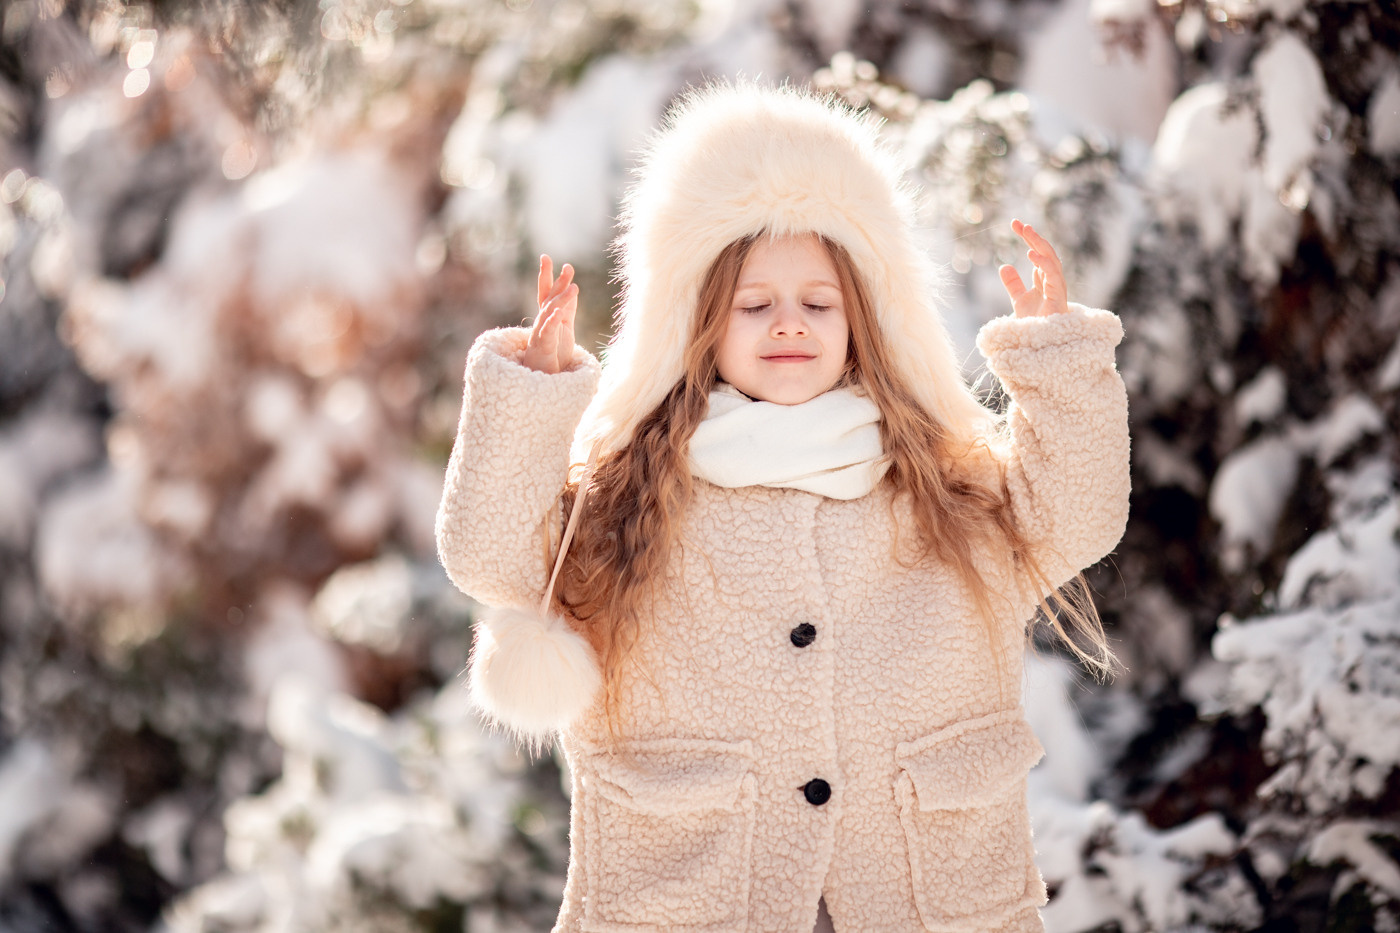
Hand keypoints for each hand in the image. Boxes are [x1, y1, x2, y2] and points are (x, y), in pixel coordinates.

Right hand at [521, 255, 578, 373]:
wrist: (542, 376)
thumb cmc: (552, 352)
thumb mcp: (563, 326)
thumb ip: (567, 308)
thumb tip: (573, 288)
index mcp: (548, 316)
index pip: (547, 292)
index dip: (548, 275)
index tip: (546, 257)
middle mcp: (542, 321)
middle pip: (547, 297)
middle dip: (552, 279)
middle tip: (560, 264)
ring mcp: (541, 332)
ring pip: (549, 312)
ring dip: (561, 299)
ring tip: (574, 287)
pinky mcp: (544, 346)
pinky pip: (548, 331)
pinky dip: (552, 321)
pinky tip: (559, 312)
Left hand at [998, 219, 1069, 318]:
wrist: (1040, 345)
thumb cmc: (1034, 324)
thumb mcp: (1020, 300)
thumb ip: (1014, 284)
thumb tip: (1004, 266)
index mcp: (1045, 280)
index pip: (1037, 254)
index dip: (1028, 239)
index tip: (1015, 224)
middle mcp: (1053, 282)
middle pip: (1046, 254)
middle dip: (1034, 238)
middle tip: (1020, 224)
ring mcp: (1057, 290)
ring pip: (1053, 261)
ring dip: (1040, 246)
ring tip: (1027, 232)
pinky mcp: (1059, 299)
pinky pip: (1054, 277)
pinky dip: (1044, 264)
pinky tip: (1032, 254)